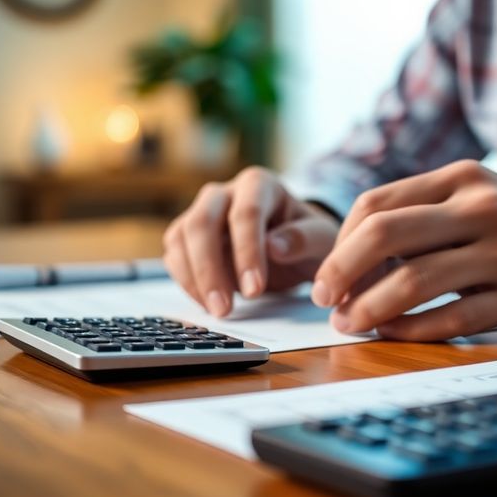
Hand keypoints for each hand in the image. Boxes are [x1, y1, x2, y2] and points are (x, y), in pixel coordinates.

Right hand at [163, 167, 339, 316]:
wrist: (295, 244)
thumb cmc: (308, 238)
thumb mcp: (321, 239)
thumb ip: (303, 239)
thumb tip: (273, 247)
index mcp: (259, 184)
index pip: (246, 212)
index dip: (248, 252)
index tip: (255, 289)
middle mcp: (225, 193)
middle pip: (203, 222)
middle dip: (210, 269)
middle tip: (225, 309)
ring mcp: (202, 212)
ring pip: (181, 238)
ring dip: (194, 279)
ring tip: (219, 311)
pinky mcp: (187, 237)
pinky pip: (175, 256)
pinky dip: (186, 282)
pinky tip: (207, 304)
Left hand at [311, 160, 496, 340]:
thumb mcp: (484, 195)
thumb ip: (428, 213)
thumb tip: (358, 252)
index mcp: (463, 178)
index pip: (377, 204)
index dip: (340, 242)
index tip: (328, 272)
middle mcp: (481, 208)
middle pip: (385, 235)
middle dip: (340, 272)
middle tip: (323, 300)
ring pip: (414, 280)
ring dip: (369, 307)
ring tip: (349, 323)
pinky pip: (454, 317)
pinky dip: (414, 329)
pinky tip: (394, 333)